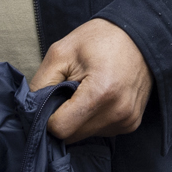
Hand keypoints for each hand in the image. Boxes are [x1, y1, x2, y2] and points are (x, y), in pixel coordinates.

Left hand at [32, 19, 152, 141]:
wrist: (141, 35)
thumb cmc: (100, 39)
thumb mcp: (61, 52)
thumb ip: (41, 84)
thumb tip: (31, 111)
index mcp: (101, 93)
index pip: (60, 128)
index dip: (49, 116)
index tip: (51, 98)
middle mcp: (118, 112)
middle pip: (73, 135)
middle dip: (64, 117)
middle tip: (69, 91)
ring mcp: (127, 120)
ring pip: (85, 135)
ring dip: (79, 119)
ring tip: (87, 92)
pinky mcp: (132, 123)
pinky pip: (101, 131)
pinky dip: (93, 118)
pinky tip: (100, 97)